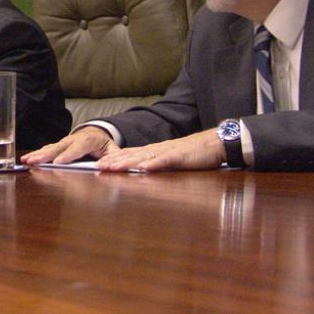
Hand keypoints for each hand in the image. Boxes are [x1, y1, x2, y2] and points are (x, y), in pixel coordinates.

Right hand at [20, 126, 117, 164]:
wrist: (95, 133)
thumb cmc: (103, 145)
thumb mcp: (112, 149)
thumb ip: (112, 157)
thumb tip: (106, 165)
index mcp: (88, 140)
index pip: (77, 148)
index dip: (67, 155)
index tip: (58, 163)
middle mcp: (72, 140)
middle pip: (58, 148)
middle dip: (46, 155)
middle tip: (35, 161)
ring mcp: (63, 143)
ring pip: (49, 149)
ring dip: (37, 155)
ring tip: (27, 160)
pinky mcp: (57, 146)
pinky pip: (46, 150)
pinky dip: (36, 154)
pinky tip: (27, 159)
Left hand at [96, 130, 225, 172]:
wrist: (214, 143)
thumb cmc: (194, 153)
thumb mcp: (172, 159)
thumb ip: (157, 163)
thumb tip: (142, 170)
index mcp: (156, 151)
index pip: (131, 154)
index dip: (115, 159)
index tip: (100, 164)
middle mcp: (158, 150)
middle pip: (132, 155)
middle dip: (115, 161)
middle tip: (98, 166)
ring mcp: (168, 152)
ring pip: (144, 158)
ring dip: (127, 162)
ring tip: (112, 167)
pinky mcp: (180, 157)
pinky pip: (165, 161)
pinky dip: (153, 164)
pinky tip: (142, 168)